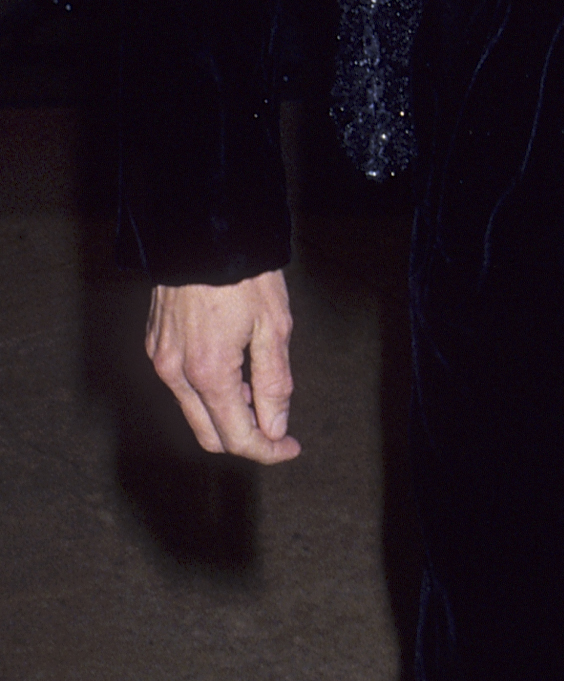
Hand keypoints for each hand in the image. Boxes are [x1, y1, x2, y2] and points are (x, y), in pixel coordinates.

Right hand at [145, 273, 299, 463]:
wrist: (203, 230)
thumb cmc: (244, 274)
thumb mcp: (273, 327)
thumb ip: (274, 383)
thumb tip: (274, 428)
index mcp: (208, 371)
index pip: (236, 436)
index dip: (267, 450)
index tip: (290, 447)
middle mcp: (176, 372)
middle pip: (209, 433)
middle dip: (246, 439)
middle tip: (279, 430)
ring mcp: (161, 358)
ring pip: (194, 410)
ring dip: (227, 413)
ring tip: (260, 391)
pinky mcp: (155, 343)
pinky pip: (181, 385)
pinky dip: (208, 391)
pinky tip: (234, 371)